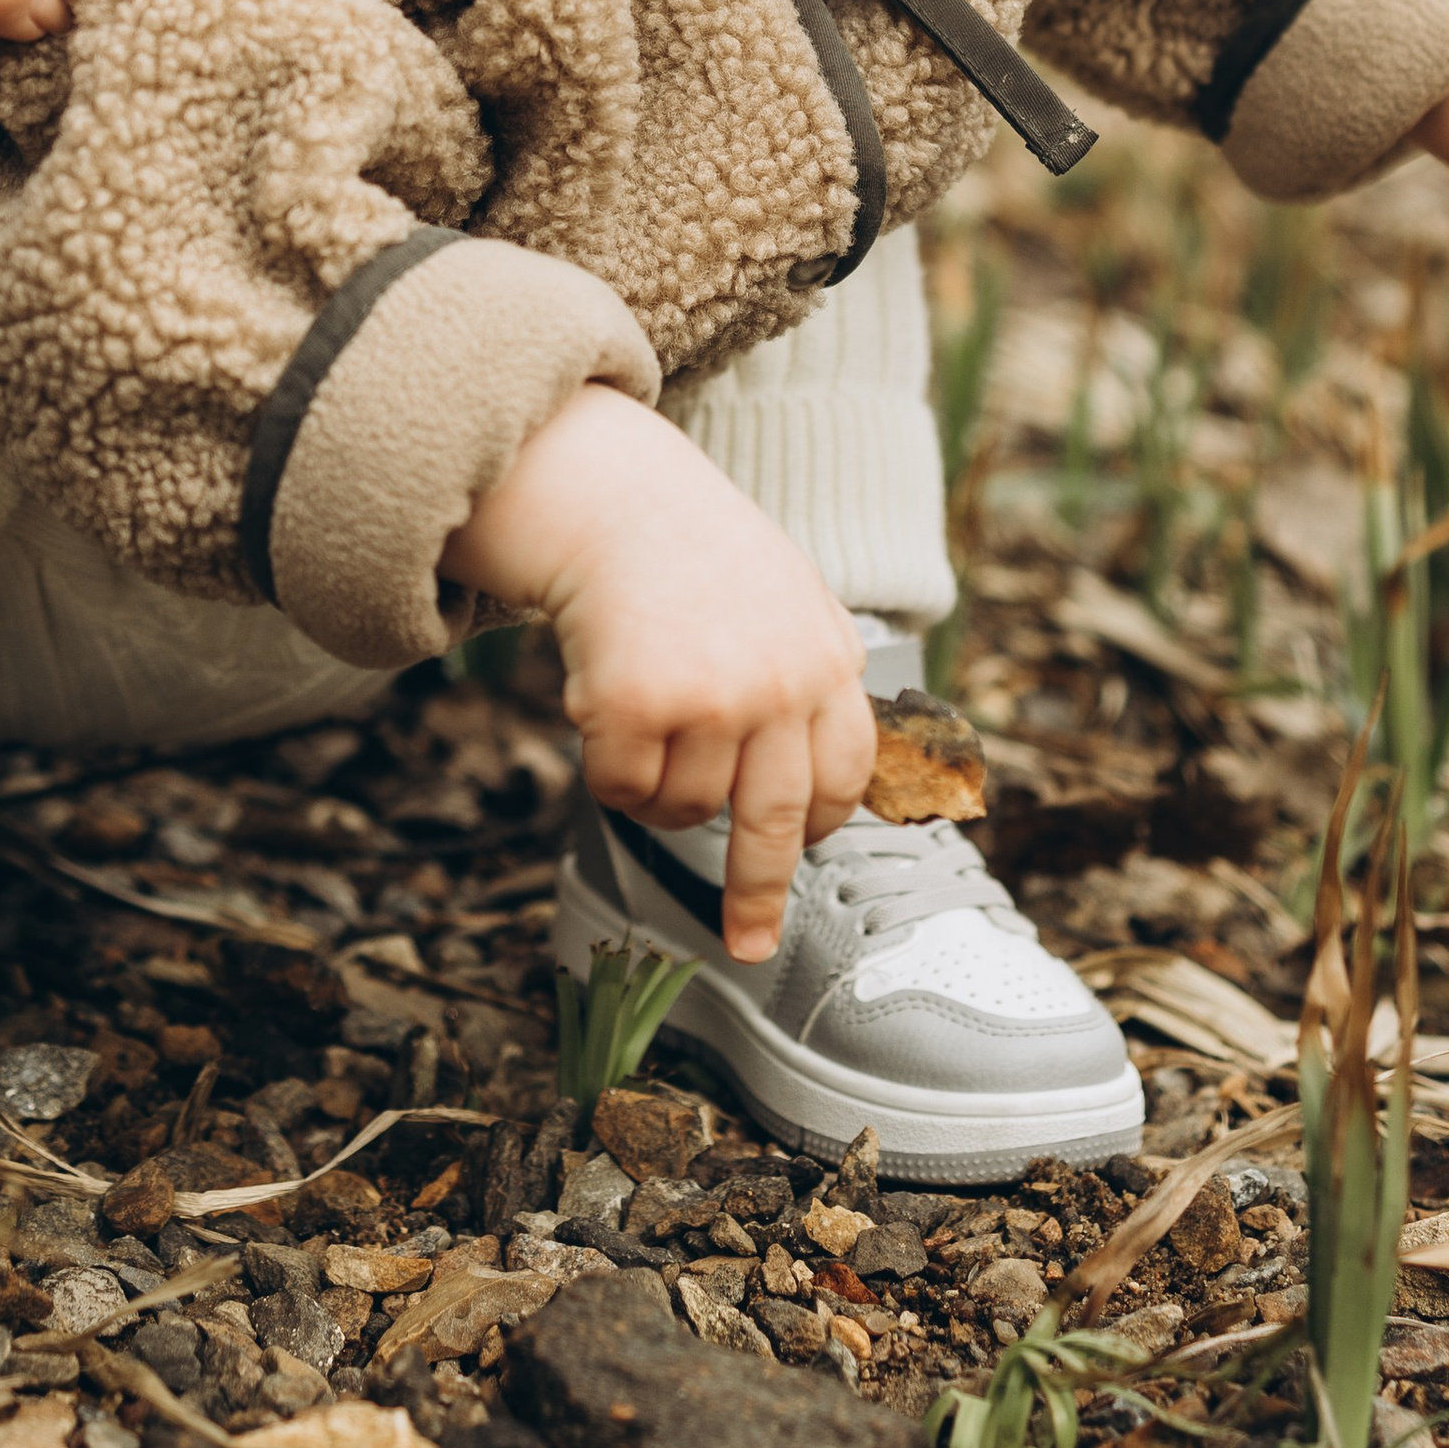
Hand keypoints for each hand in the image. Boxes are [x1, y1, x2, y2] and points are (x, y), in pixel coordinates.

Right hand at [448, 386, 877, 960]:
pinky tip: (604, 705)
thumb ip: (817, 682)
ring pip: (684, 808)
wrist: (620, 502)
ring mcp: (714, 697)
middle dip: (756, 896)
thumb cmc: (699, 559)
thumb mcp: (789, 604)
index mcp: (829, 662)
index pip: (844, 777)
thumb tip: (843, 790)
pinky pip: (622, 790)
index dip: (819, 827)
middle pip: (774, 825)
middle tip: (748, 944)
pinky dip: (607, 767)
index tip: (803, 864)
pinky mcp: (641, 704)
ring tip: (646, 717)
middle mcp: (781, 685)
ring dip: (656, 786)